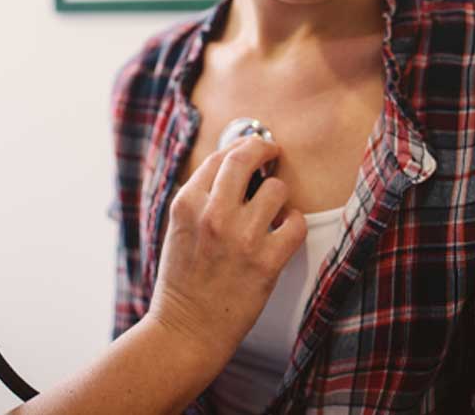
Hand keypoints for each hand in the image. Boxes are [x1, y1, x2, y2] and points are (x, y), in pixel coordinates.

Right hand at [147, 137, 304, 364]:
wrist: (186, 329)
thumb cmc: (183, 279)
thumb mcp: (178, 227)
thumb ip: (201, 197)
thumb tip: (232, 166)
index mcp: (187, 203)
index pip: (219, 156)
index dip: (241, 144)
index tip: (253, 147)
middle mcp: (213, 214)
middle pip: (246, 158)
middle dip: (264, 148)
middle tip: (272, 153)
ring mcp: (241, 237)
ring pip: (277, 189)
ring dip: (279, 196)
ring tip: (273, 210)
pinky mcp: (266, 262)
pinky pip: (296, 224)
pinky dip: (294, 224)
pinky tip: (284, 232)